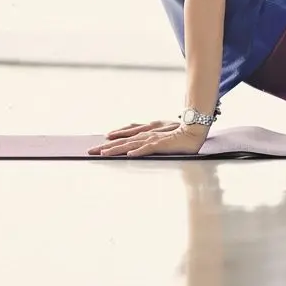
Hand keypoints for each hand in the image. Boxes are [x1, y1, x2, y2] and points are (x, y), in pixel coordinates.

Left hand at [87, 120, 208, 156]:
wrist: (195, 130)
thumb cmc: (179, 131)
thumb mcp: (161, 130)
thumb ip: (149, 134)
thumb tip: (134, 143)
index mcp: (147, 129)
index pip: (127, 132)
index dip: (114, 136)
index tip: (101, 140)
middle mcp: (147, 132)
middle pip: (123, 139)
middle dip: (106, 146)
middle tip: (91, 151)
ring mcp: (153, 138)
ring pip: (131, 144)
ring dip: (117, 149)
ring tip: (104, 154)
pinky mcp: (161, 145)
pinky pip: (148, 148)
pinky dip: (138, 151)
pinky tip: (129, 155)